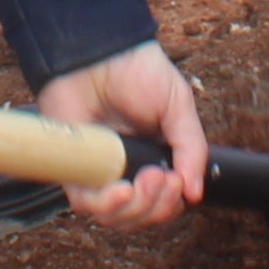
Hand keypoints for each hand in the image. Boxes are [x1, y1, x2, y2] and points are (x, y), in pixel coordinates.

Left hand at [34, 41, 206, 229]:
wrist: (98, 50)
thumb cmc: (137, 71)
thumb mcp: (178, 106)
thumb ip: (192, 149)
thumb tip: (195, 192)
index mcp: (152, 159)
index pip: (164, 204)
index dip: (171, 203)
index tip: (176, 181)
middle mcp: (125, 171)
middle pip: (142, 216)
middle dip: (157, 206)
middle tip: (160, 177)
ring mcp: (99, 172)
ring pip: (116, 218)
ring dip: (135, 209)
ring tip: (141, 182)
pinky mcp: (73, 169)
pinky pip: (86, 204)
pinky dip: (106, 206)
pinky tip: (120, 190)